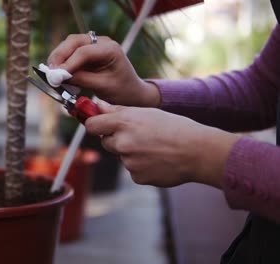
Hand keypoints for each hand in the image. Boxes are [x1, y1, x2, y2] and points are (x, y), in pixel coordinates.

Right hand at [47, 34, 159, 106]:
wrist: (131, 92)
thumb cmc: (121, 90)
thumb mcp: (102, 87)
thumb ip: (81, 80)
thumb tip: (59, 77)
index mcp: (110, 49)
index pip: (84, 52)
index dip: (68, 63)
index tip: (56, 76)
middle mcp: (101, 42)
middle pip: (74, 42)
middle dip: (59, 56)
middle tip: (49, 72)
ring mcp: (93, 45)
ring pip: (69, 45)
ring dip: (58, 58)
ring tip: (52, 74)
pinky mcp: (86, 51)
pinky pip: (70, 53)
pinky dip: (62, 62)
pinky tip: (58, 74)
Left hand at [84, 102, 240, 187]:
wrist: (197, 152)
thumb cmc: (175, 128)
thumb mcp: (147, 112)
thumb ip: (118, 111)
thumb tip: (98, 107)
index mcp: (124, 122)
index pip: (92, 125)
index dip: (95, 124)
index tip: (100, 124)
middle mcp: (122, 142)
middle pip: (106, 141)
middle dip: (116, 139)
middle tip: (139, 135)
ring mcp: (128, 162)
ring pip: (121, 156)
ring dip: (130, 153)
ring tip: (153, 147)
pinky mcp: (136, 177)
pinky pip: (132, 170)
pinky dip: (141, 166)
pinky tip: (157, 160)